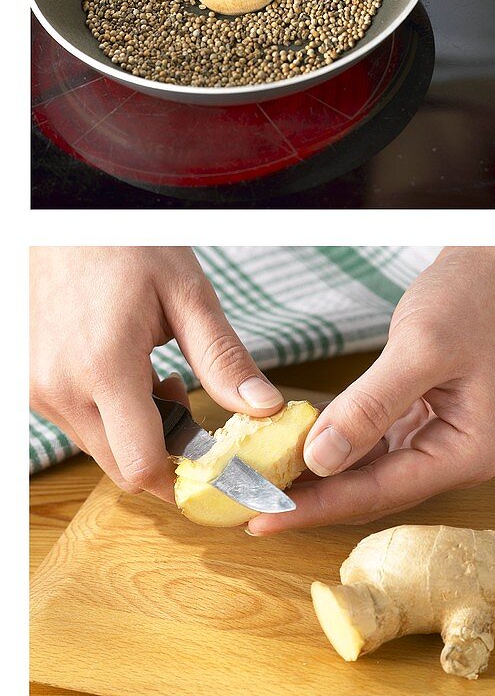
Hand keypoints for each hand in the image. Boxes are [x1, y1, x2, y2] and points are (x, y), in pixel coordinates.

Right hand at [30, 248, 281, 501]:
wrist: (58, 218)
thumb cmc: (122, 243)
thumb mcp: (185, 292)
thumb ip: (222, 358)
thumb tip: (264, 409)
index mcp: (103, 368)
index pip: (141, 468)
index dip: (183, 477)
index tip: (215, 463)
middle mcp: (60, 388)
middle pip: (121, 465)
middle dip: (164, 451)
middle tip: (187, 400)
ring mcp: (37, 388)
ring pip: (98, 446)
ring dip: (134, 430)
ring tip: (156, 374)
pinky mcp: (28, 383)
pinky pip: (75, 421)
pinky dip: (106, 412)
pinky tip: (124, 368)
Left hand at [247, 247, 494, 533]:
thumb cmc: (475, 299)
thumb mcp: (420, 348)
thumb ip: (371, 406)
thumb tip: (319, 459)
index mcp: (464, 452)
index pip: (377, 493)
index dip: (316, 508)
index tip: (263, 517)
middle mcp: (452, 455)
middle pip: (370, 492)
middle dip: (309, 500)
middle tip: (249, 504)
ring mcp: (437, 436)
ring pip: (366, 471)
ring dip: (316, 476)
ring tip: (261, 484)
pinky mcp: (420, 415)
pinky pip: (370, 442)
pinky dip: (333, 443)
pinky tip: (293, 446)